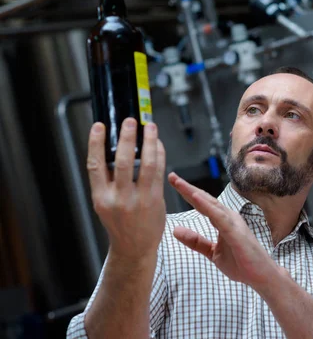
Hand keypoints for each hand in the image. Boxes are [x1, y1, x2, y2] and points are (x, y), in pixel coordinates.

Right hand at [87, 118, 165, 259]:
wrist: (135, 248)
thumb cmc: (120, 222)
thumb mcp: (105, 203)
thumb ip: (108, 180)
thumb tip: (115, 148)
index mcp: (100, 198)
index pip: (95, 165)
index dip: (95, 144)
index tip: (99, 126)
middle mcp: (118, 199)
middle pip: (121, 161)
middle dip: (126, 138)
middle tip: (130, 121)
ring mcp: (138, 200)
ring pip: (145, 164)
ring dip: (149, 142)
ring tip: (150, 127)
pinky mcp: (155, 200)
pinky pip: (159, 172)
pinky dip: (159, 155)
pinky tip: (158, 144)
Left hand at [168, 172, 278, 289]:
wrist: (261, 276)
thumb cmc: (241, 263)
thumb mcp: (213, 252)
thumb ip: (196, 241)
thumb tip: (175, 230)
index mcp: (223, 220)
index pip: (202, 204)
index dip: (187, 193)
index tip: (174, 182)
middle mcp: (228, 217)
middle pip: (205, 199)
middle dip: (188, 188)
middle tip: (172, 177)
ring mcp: (233, 223)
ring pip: (211, 204)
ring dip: (194, 193)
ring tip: (179, 183)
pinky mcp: (235, 232)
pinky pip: (218, 217)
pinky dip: (207, 206)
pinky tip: (195, 198)